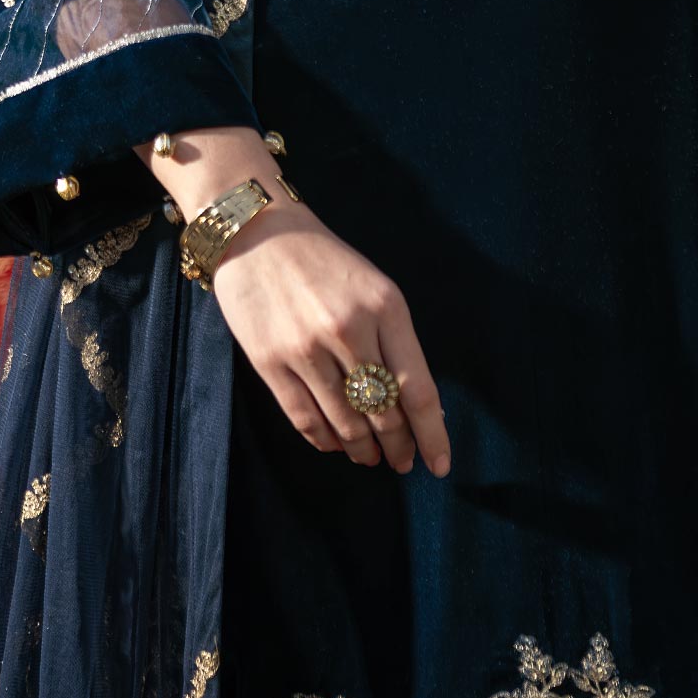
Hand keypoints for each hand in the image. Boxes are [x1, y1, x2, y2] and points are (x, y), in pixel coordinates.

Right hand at [207, 192, 452, 479]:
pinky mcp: (270, 361)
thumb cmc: (324, 260)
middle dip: (398, 446)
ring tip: (370, 457)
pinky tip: (335, 444)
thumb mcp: (374, 287)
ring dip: (361, 449)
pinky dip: (324, 440)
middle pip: (383, 411)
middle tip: (402, 462)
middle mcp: (349, 329)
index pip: (417, 387)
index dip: (431, 434)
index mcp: (385, 306)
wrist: (257, 232)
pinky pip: (304, 418)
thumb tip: (414, 403)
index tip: (440, 465)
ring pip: (345, 422)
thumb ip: (394, 340)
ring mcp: (306, 348)